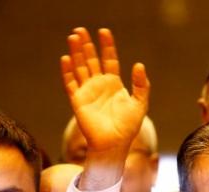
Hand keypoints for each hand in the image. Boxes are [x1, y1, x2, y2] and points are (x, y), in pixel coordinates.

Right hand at [61, 27, 149, 155]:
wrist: (114, 144)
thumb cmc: (128, 127)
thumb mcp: (140, 104)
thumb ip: (141, 85)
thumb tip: (139, 65)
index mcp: (114, 84)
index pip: (109, 59)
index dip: (107, 46)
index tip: (104, 32)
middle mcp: (99, 85)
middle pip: (91, 60)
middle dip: (86, 45)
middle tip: (81, 30)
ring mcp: (87, 92)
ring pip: (79, 68)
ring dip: (75, 53)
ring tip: (73, 37)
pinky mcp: (78, 100)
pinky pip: (70, 83)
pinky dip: (68, 71)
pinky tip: (66, 58)